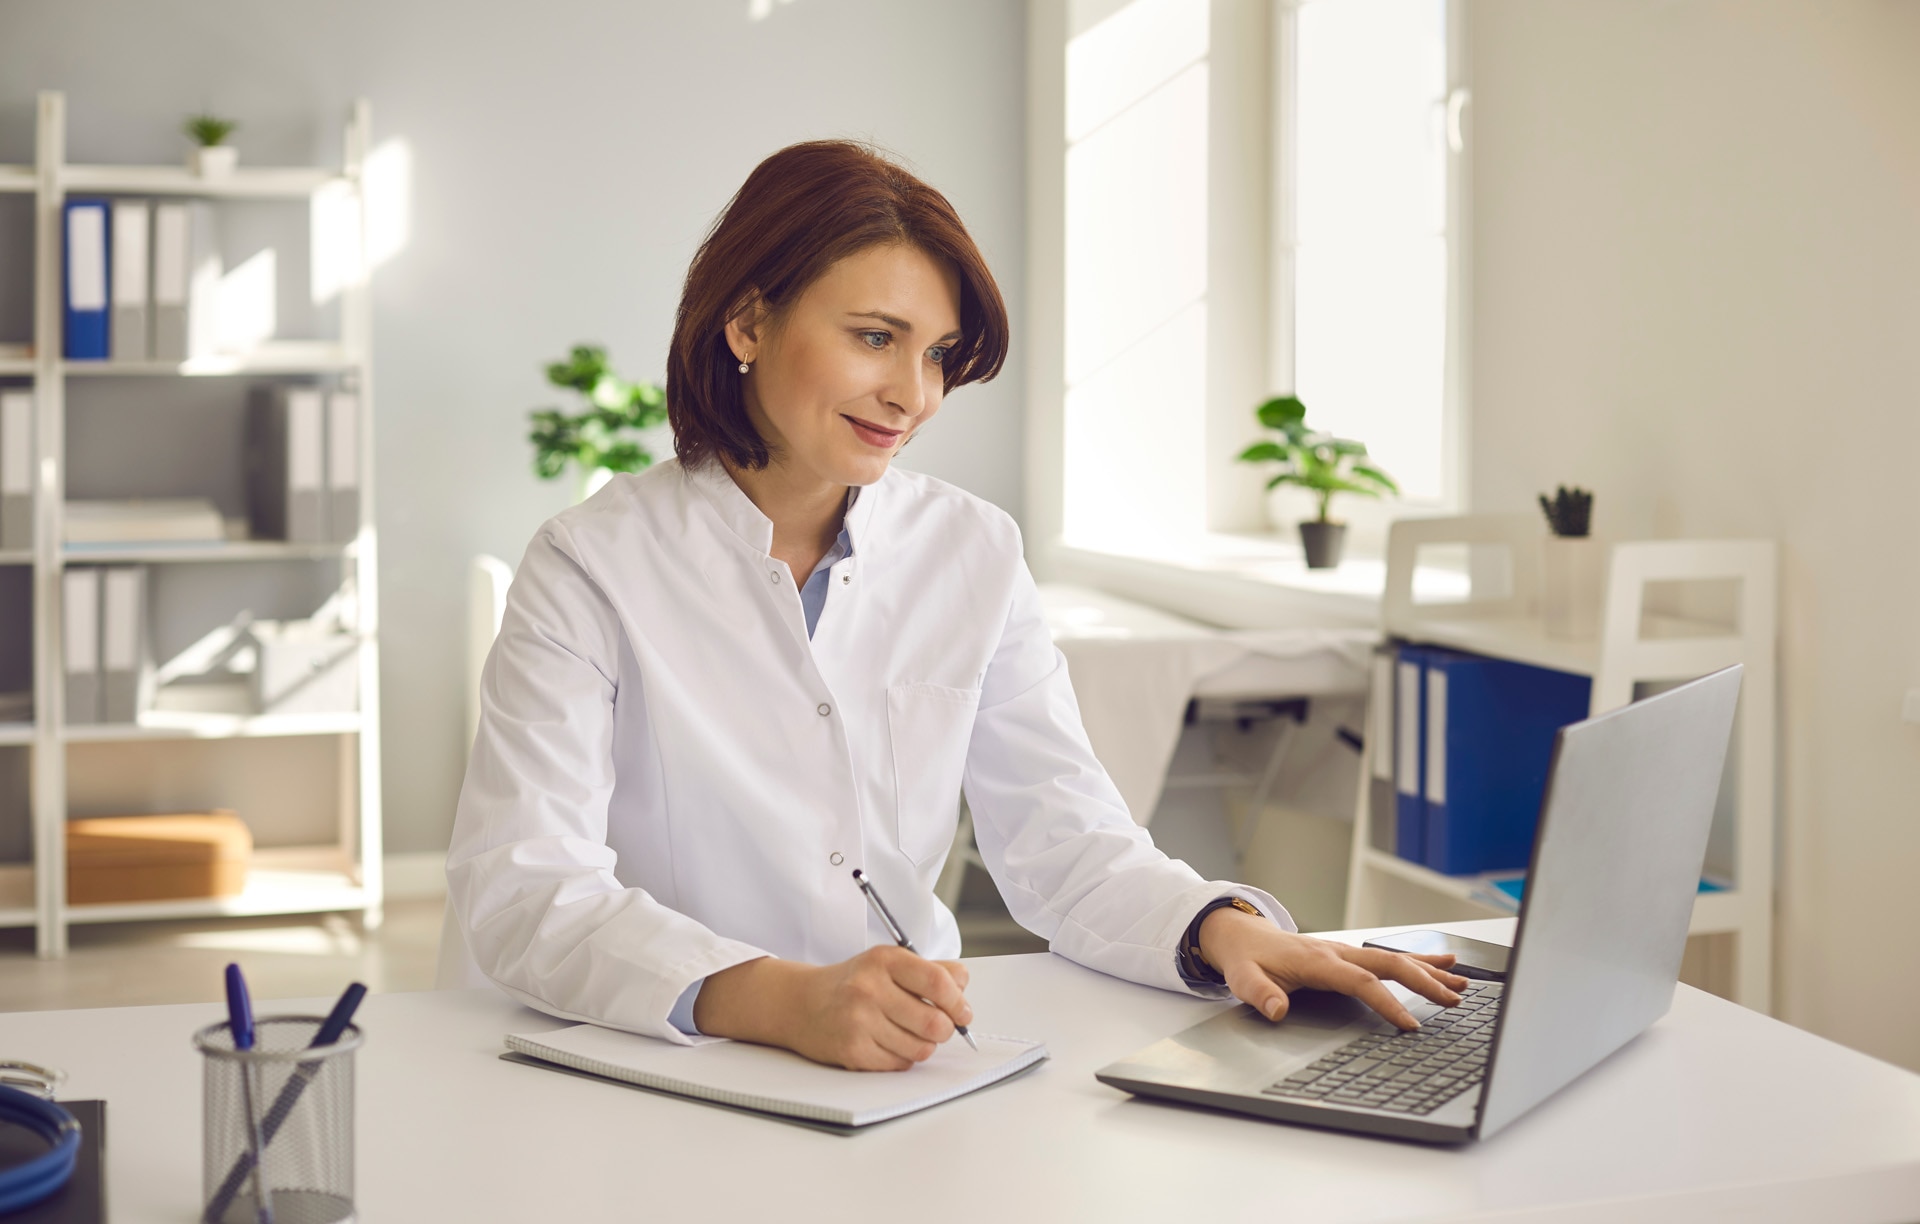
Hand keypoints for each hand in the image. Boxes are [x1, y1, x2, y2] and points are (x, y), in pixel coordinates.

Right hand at [693, 946, 972, 1070]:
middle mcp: (870, 988)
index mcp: (885, 960)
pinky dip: (902, 1058)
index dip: (959, 1002)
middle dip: (944, 1029)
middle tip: (939, 1027)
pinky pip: (899, 1064)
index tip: (963, 1013)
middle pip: (935, 1022)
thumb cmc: (852, 983)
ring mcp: (860, 1021)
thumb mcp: (887, 962)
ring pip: (921, 1048)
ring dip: (923, 1045)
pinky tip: (889, 1043)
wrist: (801, 1003)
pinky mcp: (853, 1050)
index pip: (939, 983)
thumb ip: (930, 969)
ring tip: (909, 1034)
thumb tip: (963, 984)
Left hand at [1197, 909, 1468, 1029]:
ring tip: (1462, 984)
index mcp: (1318, 961)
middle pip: (1390, 965)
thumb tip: (1277, 1009)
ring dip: (1430, 970)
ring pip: (1396, 959)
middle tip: (1453, 1002)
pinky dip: (1420, 960)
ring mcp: (1347, 951)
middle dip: (1424, 983)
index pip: (1361, 982)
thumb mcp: (1243, 979)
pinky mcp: (1349, 954)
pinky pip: (1390, 957)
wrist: (1242, 935)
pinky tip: (1444, 963)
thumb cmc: (1246, 960)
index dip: (1388, 1003)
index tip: (1411, 1025)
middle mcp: (1338, 952)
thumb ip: (1259, 994)